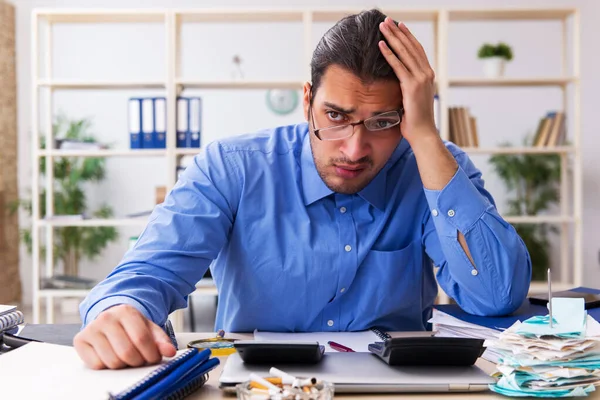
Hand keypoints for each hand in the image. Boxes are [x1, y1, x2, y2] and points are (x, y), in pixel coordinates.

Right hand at [73, 304, 175, 369]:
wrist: (108, 317)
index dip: (151, 353)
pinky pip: (97, 365)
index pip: (141, 339)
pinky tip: (111, 355)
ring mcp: (91, 328)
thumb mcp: (148, 328)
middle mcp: (106, 318)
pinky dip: (107, 366)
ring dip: (123, 365)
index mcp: (126, 311)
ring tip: (126, 357)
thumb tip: (170, 352)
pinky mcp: (80, 340)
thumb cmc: (130, 325)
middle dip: (138, 361)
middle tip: (140, 359)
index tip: (154, 358)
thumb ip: (161, 340)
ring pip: (112, 361)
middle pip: (127, 352)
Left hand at [378, 17, 437, 143]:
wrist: (423, 133)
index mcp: (428, 76)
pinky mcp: (411, 86)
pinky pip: (398, 66)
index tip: (399, 26)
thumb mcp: (412, 99)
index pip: (417, 51)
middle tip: (388, 20)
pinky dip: (389, 54)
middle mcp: (426, 74)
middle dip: (398, 32)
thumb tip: (398, 83)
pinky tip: (381, 45)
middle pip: (411, 47)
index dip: (408, 37)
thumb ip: (407, 87)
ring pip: (404, 53)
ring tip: (382, 27)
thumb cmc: (415, 120)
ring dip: (392, 38)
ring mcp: (420, 79)